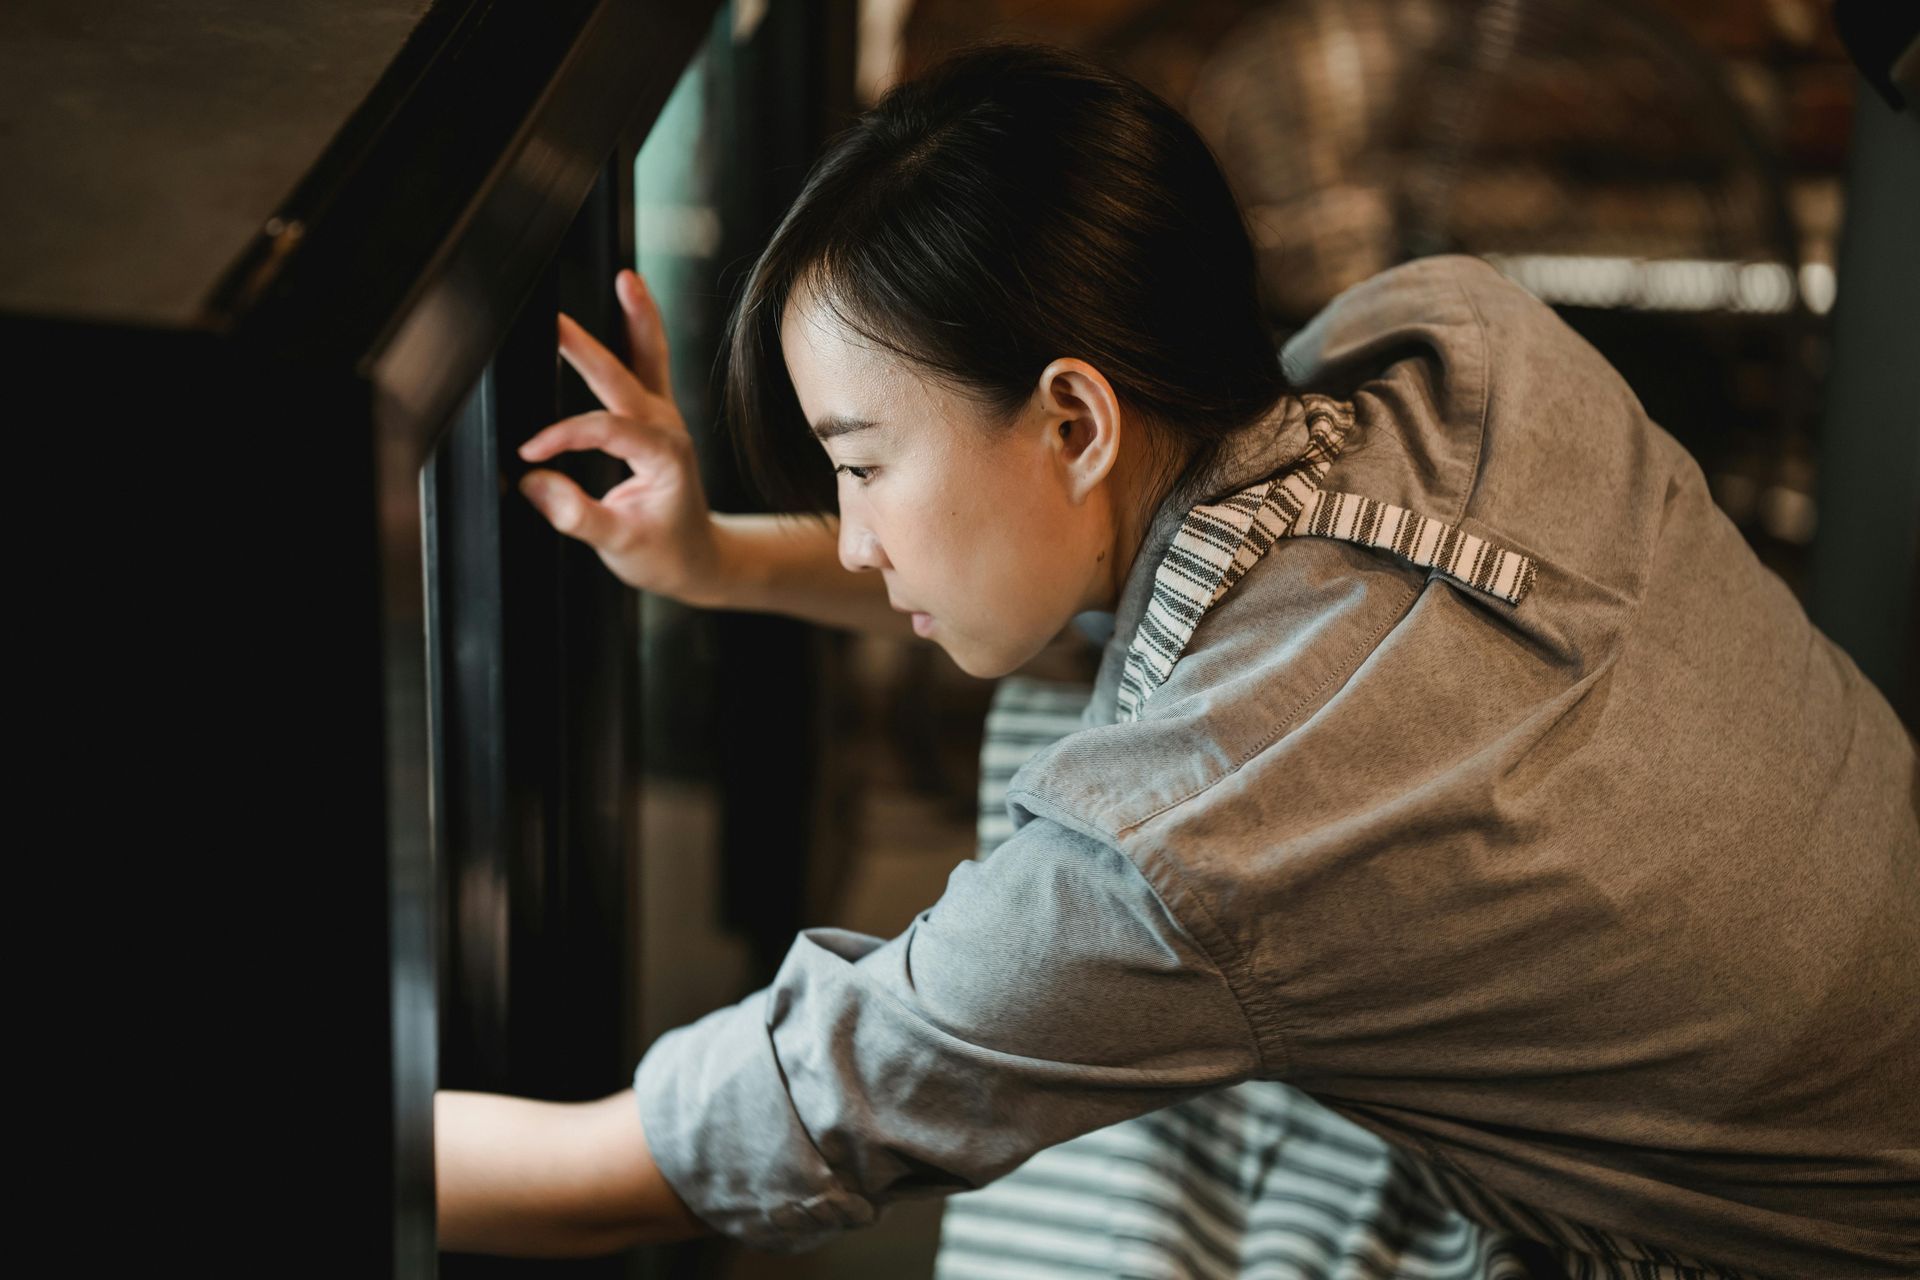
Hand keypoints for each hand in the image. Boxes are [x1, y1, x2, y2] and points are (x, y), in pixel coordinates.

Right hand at [517, 269, 723, 602]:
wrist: (699, 559)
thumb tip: (535, 483)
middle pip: (624, 379)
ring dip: (637, 316)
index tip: (530, 454)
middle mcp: (667, 427)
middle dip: (588, 351)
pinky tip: (628, 294)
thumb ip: (578, 516)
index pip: (606, 430)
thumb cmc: (665, 554)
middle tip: (556, 324)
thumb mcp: (620, 545)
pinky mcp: (655, 414)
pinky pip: (648, 361)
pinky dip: (638, 327)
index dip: (564, 437)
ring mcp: (664, 416)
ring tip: (626, 278)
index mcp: (664, 456)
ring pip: (650, 357)